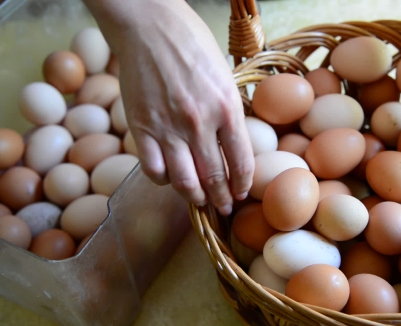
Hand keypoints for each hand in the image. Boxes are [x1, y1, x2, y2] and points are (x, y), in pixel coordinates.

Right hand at [85, 0, 253, 215]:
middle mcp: (200, 124)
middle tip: (223, 207)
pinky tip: (169, 177)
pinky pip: (153, 170)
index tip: (241, 194)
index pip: (241, 162)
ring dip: (195, 198)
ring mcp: (168, 128)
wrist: (149, 26)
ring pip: (184, 182)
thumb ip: (229, 113)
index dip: (242, 184)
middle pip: (214, 178)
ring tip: (199, 201)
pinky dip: (163, 180)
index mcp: (227, 109)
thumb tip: (233, 144)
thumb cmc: (192, 45)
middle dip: (221, 199)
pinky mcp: (141, 128)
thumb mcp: (225, 77)